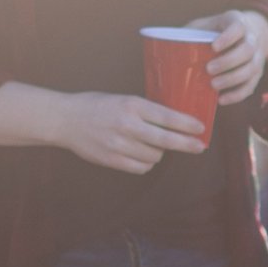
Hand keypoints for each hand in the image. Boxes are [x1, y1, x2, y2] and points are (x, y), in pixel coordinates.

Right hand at [58, 92, 207, 173]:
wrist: (66, 120)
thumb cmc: (98, 106)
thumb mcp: (124, 99)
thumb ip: (147, 110)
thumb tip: (177, 121)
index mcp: (132, 105)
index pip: (168, 117)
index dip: (188, 125)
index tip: (201, 128)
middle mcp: (127, 125)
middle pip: (166, 140)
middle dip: (188, 144)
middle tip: (200, 146)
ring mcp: (119, 145)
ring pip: (155, 156)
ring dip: (160, 152)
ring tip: (154, 145)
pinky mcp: (112, 160)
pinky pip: (141, 168)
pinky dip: (147, 163)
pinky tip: (144, 155)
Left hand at [188, 10, 267, 104]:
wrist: (239, 37)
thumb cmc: (212, 32)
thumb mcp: (200, 26)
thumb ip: (186, 34)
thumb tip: (158, 47)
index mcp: (237, 22)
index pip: (238, 27)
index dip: (228, 37)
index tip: (213, 47)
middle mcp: (252, 38)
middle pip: (248, 50)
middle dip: (229, 61)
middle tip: (209, 70)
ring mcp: (258, 56)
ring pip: (252, 68)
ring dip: (233, 79)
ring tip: (213, 86)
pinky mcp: (257, 73)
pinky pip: (251, 85)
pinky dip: (237, 94)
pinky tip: (222, 99)